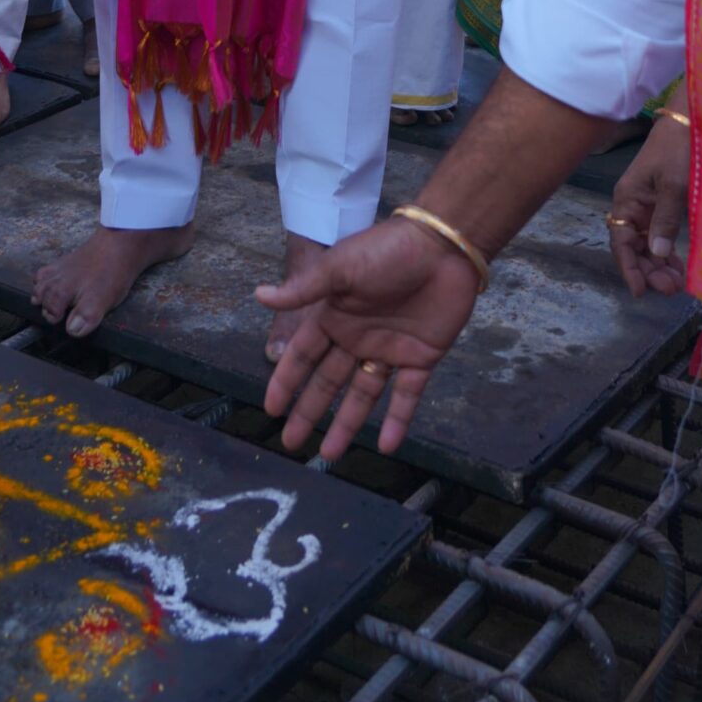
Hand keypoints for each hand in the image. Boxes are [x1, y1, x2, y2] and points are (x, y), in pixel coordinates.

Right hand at [257, 215, 481, 459]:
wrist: (443, 247)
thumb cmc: (386, 251)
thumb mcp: (340, 268)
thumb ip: (304, 289)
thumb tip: (259, 295)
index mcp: (335, 316)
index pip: (304, 356)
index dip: (287, 382)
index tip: (271, 410)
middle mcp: (358, 338)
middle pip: (328, 382)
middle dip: (309, 411)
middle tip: (291, 443)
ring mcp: (390, 350)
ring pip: (363, 396)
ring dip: (347, 424)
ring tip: (330, 455)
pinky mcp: (421, 357)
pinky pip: (407, 396)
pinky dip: (398, 421)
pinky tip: (386, 446)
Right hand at [607, 113, 689, 295]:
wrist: (692, 121)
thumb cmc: (678, 150)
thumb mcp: (674, 186)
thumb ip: (665, 221)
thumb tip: (658, 255)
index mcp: (627, 199)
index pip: (621, 241)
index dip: (629, 268)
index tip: (641, 291)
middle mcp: (634, 205)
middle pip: (634, 246)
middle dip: (649, 270)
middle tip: (671, 290)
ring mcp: (649, 204)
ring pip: (648, 243)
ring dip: (659, 264)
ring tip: (677, 283)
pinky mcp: (665, 203)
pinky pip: (661, 234)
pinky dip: (668, 251)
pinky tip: (678, 265)